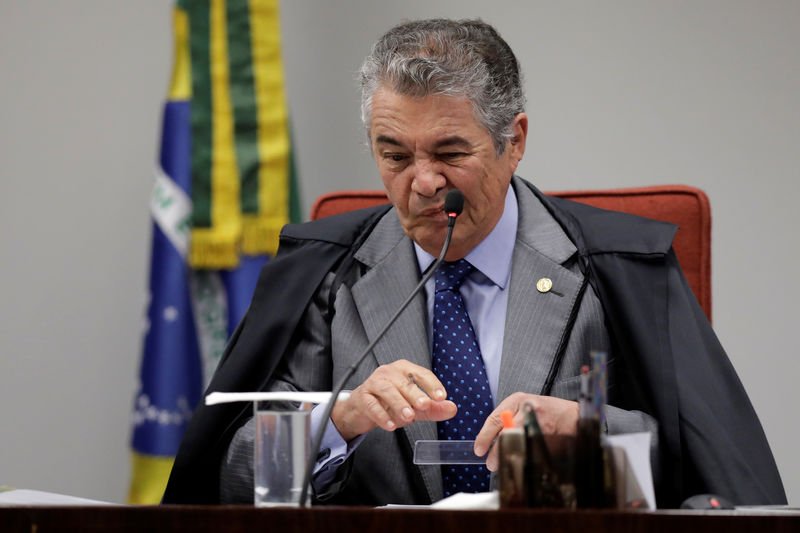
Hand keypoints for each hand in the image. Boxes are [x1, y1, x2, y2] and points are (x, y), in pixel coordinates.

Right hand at [331, 359, 456, 441]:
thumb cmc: (390, 403)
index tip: (441, 397)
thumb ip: (433, 408)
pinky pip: (372, 405)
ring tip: (408, 416)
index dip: (432, 384)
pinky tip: (390, 425)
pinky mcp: (362, 397)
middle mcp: (389, 373)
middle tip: (424, 405)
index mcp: (405, 370)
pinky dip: (382, 416)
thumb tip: (452, 408)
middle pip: (404, 382)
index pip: (421, 374)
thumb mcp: (415, 406)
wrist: (362, 409)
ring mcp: (374, 383)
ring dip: (399, 404)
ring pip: (387, 391)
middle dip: (415, 394)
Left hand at [473, 392, 578, 470]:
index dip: (484, 437)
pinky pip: (532, 450)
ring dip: (510, 456)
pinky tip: (523, 461)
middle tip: (491, 463)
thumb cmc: (548, 412)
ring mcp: (539, 422)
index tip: (479, 450)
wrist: (574, 417)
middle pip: (505, 433)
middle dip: (496, 451)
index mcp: (517, 400)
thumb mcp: (525, 407)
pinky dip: (526, 458)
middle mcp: (527, 409)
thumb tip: (491, 442)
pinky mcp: (549, 435)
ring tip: (506, 464)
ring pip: (518, 443)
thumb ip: (508, 420)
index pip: (494, 419)